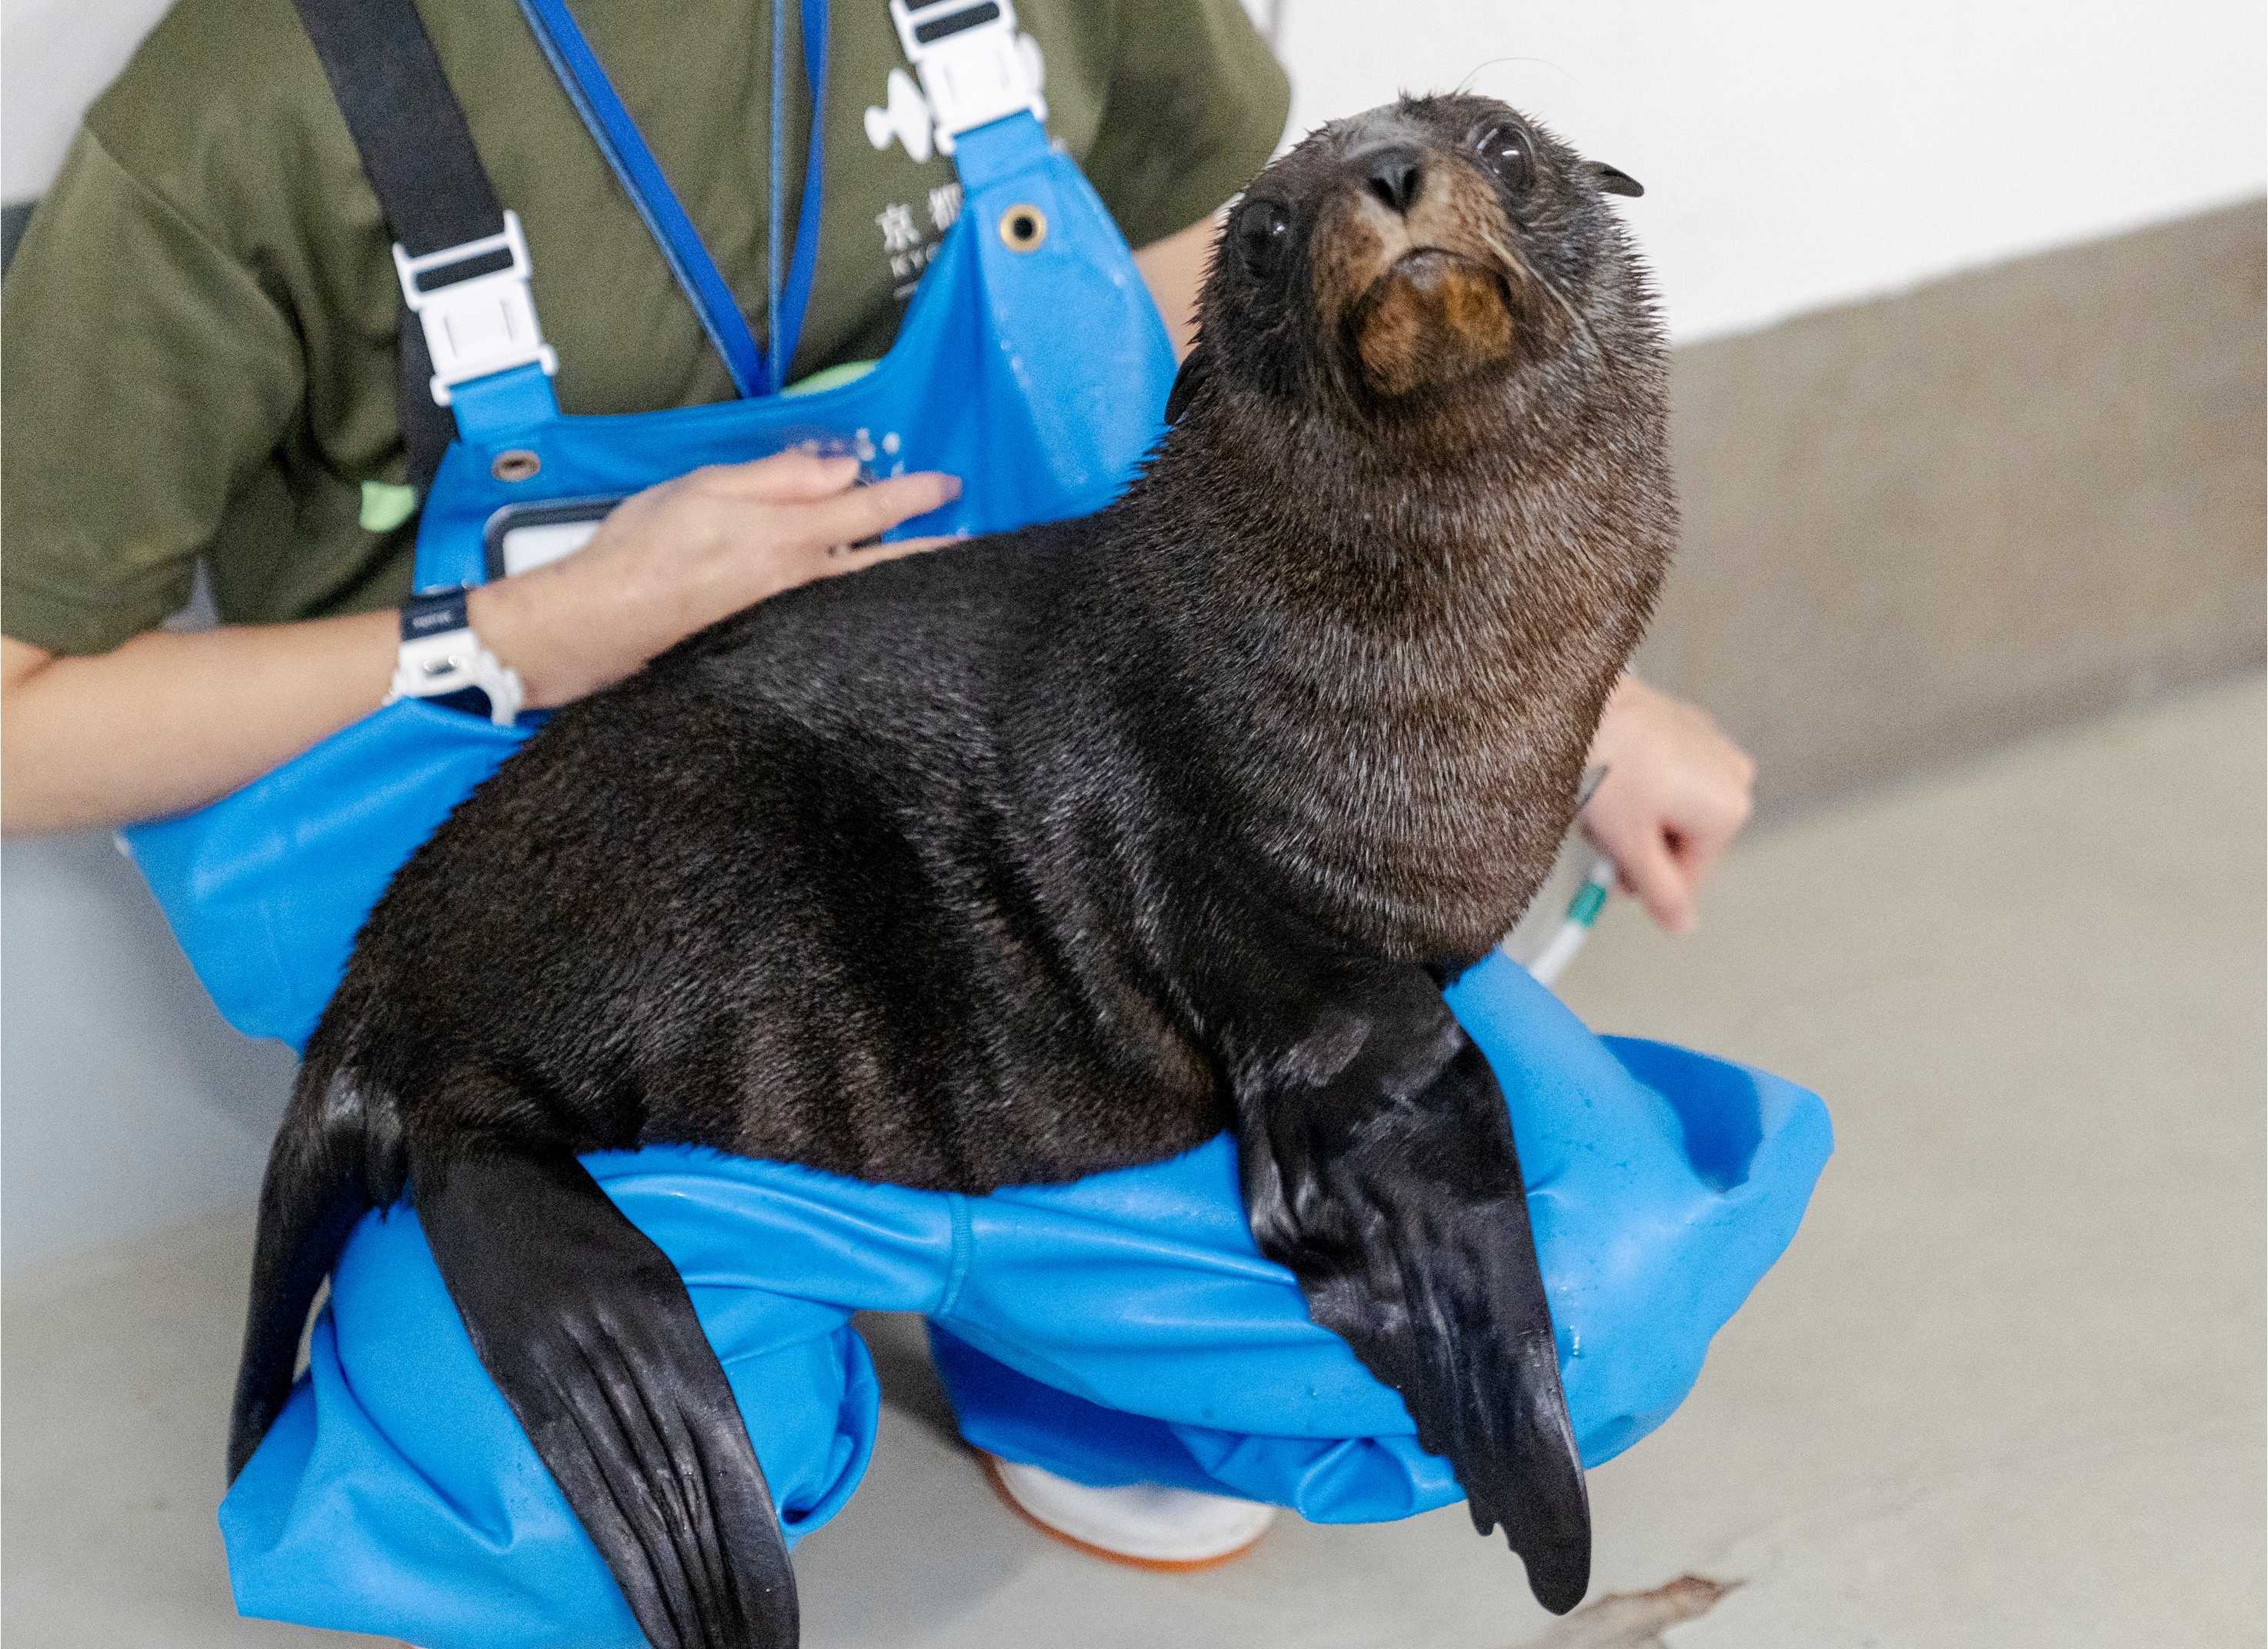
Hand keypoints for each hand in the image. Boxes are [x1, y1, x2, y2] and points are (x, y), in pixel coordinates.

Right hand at [472, 451, 960, 707]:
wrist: (605, 620)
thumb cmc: (643, 549)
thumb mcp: (705, 487)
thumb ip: (777, 476)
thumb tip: (839, 467)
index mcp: (788, 535)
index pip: (870, 508)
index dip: (914, 495)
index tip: (948, 485)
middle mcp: (801, 580)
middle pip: (885, 562)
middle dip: (931, 549)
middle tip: (973, 543)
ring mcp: (792, 614)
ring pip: (862, 589)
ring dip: (902, 575)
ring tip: (937, 569)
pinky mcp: (773, 635)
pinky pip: (833, 611)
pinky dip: (860, 600)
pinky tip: (870, 600)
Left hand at [1578, 675, 1754, 934]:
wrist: (1580, 703)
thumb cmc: (1606, 764)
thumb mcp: (1631, 845)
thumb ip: (1661, 892)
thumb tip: (1683, 925)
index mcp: (1728, 810)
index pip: (1686, 878)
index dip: (1643, 883)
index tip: (1610, 873)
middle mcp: (1733, 777)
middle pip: (1681, 842)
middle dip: (1640, 847)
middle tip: (1602, 834)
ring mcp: (1713, 747)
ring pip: (1672, 810)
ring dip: (1637, 819)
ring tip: (1602, 803)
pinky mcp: (1687, 726)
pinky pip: (1667, 775)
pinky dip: (1640, 784)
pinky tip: (1612, 775)